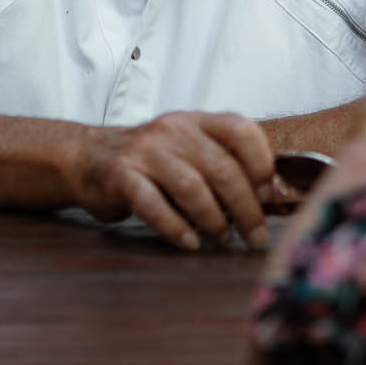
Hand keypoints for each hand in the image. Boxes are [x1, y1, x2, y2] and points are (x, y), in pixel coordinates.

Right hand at [67, 111, 275, 250]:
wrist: (89, 157)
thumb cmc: (154, 162)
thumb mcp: (190, 150)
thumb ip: (227, 165)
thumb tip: (276, 195)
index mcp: (197, 121)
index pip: (241, 130)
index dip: (262, 163)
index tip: (269, 196)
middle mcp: (174, 130)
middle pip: (221, 167)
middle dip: (245, 208)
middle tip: (255, 237)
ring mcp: (145, 151)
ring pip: (191, 186)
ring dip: (213, 220)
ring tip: (222, 240)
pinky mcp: (121, 176)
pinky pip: (152, 204)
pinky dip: (175, 228)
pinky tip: (189, 243)